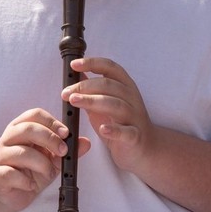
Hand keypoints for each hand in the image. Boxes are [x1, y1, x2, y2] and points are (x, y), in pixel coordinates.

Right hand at [0, 108, 89, 211]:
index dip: (52, 121)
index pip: (35, 114)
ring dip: (42, 163)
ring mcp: (1, 156)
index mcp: (21, 128)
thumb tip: (85, 142)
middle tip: (63, 151)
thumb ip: (68, 150)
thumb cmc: (30, 171)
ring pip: (22, 152)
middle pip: (28, 129)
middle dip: (50, 139)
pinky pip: (12, 174)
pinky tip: (30, 185)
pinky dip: (26, 181)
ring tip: (48, 172)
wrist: (11, 193)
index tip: (66, 133)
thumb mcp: (53, 159)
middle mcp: (8, 138)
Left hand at [64, 57, 153, 172]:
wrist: (145, 148)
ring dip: (93, 101)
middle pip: (109, 85)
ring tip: (74, 102)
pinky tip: (102, 129)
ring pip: (116, 105)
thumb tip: (76, 74)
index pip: (110, 68)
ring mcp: (135, 117)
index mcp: (125, 86)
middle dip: (85, 86)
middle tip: (66, 93)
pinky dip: (115, 130)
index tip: (74, 65)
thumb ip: (92, 89)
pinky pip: (127, 132)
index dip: (92, 63)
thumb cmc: (121, 123)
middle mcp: (131, 98)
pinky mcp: (135, 136)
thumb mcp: (105, 103)